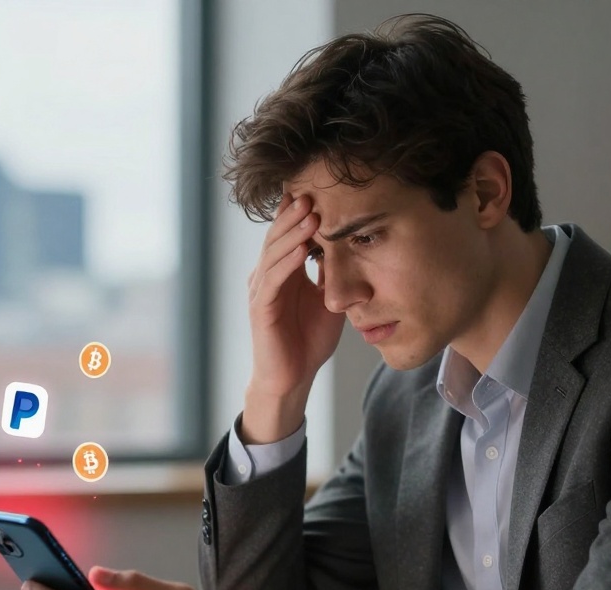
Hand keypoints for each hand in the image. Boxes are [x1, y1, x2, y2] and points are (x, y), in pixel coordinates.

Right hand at [243, 193, 345, 442]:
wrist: (293, 377)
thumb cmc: (309, 339)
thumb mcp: (328, 298)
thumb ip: (332, 272)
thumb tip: (350, 243)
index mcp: (284, 270)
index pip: (289, 233)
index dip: (300, 212)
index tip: (320, 190)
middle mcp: (267, 275)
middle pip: (278, 236)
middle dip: (295, 213)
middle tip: (313, 192)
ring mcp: (261, 290)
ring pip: (274, 253)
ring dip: (292, 232)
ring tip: (310, 213)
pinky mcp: (260, 309)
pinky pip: (272, 280)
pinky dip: (287, 263)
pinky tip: (302, 249)